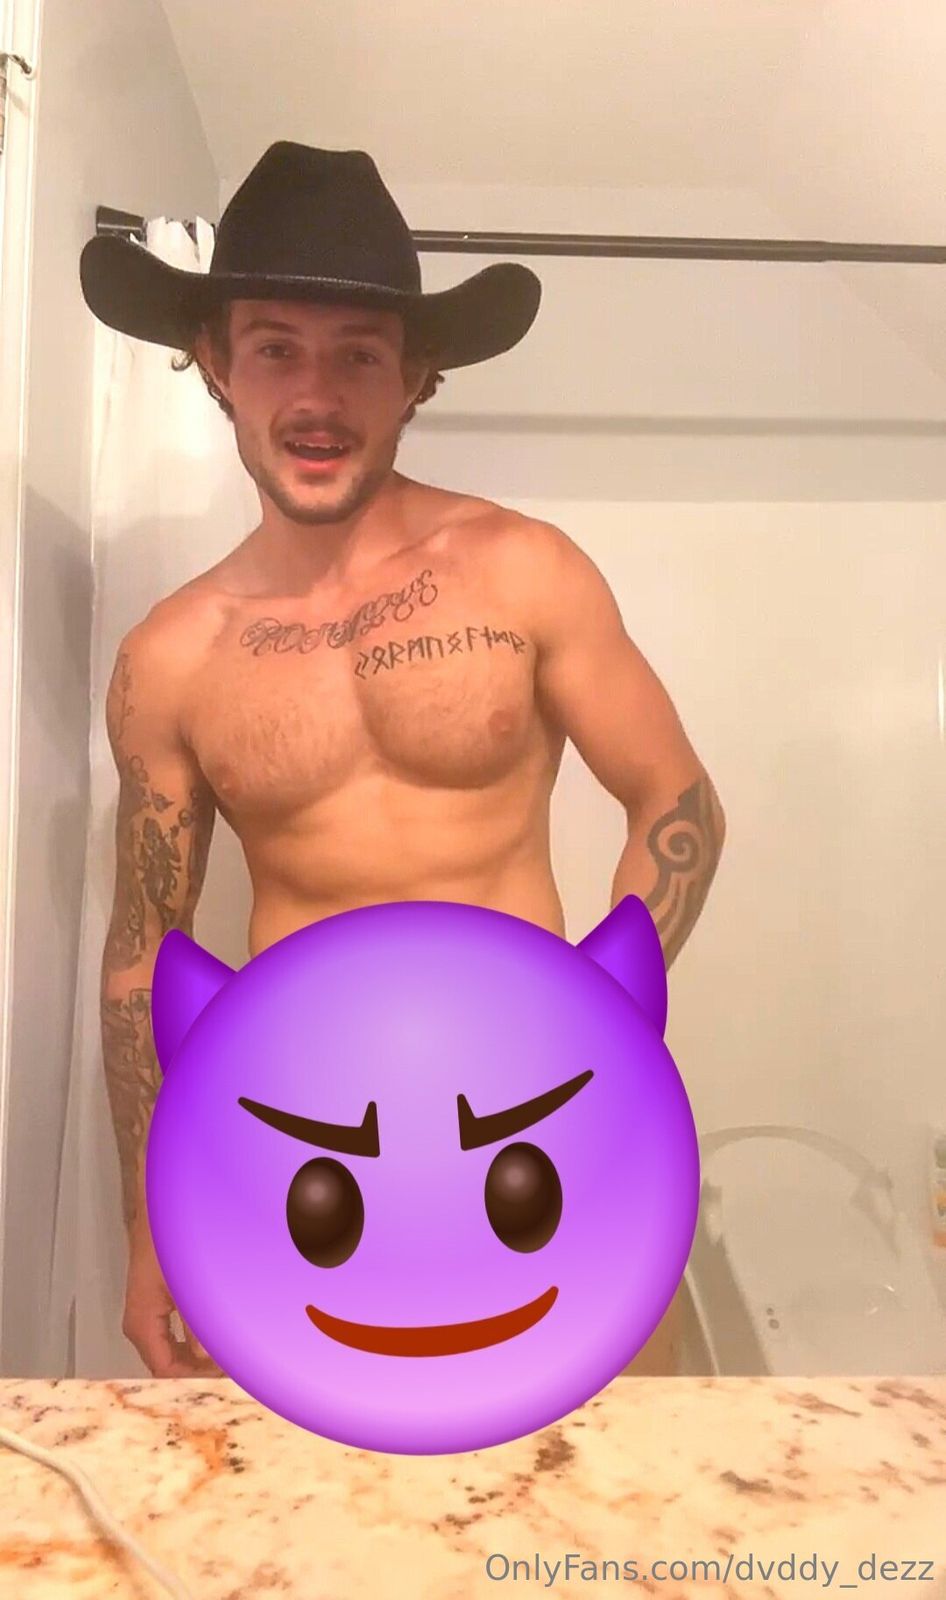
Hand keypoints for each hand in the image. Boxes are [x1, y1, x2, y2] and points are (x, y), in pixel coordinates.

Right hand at [123, 1215, 222, 1377]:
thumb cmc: (170, 1239)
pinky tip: (222, 1325)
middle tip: (235, 1363)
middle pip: (169, 1360)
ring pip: (177, 1344)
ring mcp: (152, 1307)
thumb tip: (212, 1361)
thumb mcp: (187, 1285)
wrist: (162, 1203)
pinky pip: (180, 1326)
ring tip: (234, 1345)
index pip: (165, 1370)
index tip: (225, 1376)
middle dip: (201, 1366)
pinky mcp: (163, 1294)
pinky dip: (200, 1331)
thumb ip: (198, 1326)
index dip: (195, 1378)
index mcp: (142, 1322)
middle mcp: (142, 1320)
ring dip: (203, 1348)